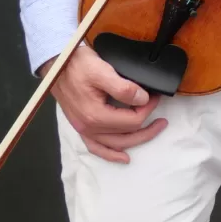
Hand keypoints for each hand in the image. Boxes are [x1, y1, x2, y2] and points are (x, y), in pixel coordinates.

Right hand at [45, 44, 167, 162]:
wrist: (58, 64)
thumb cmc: (78, 65)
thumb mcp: (103, 71)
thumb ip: (124, 88)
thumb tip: (143, 100)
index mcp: (96, 115)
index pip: (132, 121)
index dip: (148, 110)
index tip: (155, 97)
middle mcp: (89, 127)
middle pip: (126, 136)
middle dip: (147, 129)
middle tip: (163, 120)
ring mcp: (84, 129)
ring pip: (114, 144)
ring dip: (135, 141)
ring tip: (152, 132)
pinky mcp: (81, 126)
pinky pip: (96, 147)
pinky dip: (110, 154)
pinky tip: (123, 157)